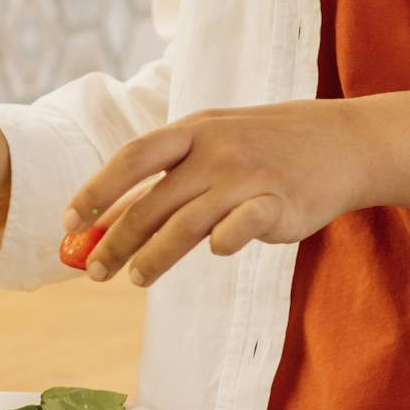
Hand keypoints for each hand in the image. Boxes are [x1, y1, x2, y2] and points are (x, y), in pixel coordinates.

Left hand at [58, 100, 373, 288]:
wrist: (340, 142)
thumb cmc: (262, 148)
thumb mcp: (214, 145)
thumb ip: (168, 179)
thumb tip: (106, 223)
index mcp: (194, 131)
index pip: (132, 159)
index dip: (97, 191)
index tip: (69, 223)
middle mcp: (216, 150)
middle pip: (152, 201)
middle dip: (116, 240)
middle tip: (94, 272)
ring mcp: (248, 175)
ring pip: (187, 223)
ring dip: (154, 256)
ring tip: (134, 279)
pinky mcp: (279, 202)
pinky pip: (241, 227)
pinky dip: (223, 241)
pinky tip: (215, 252)